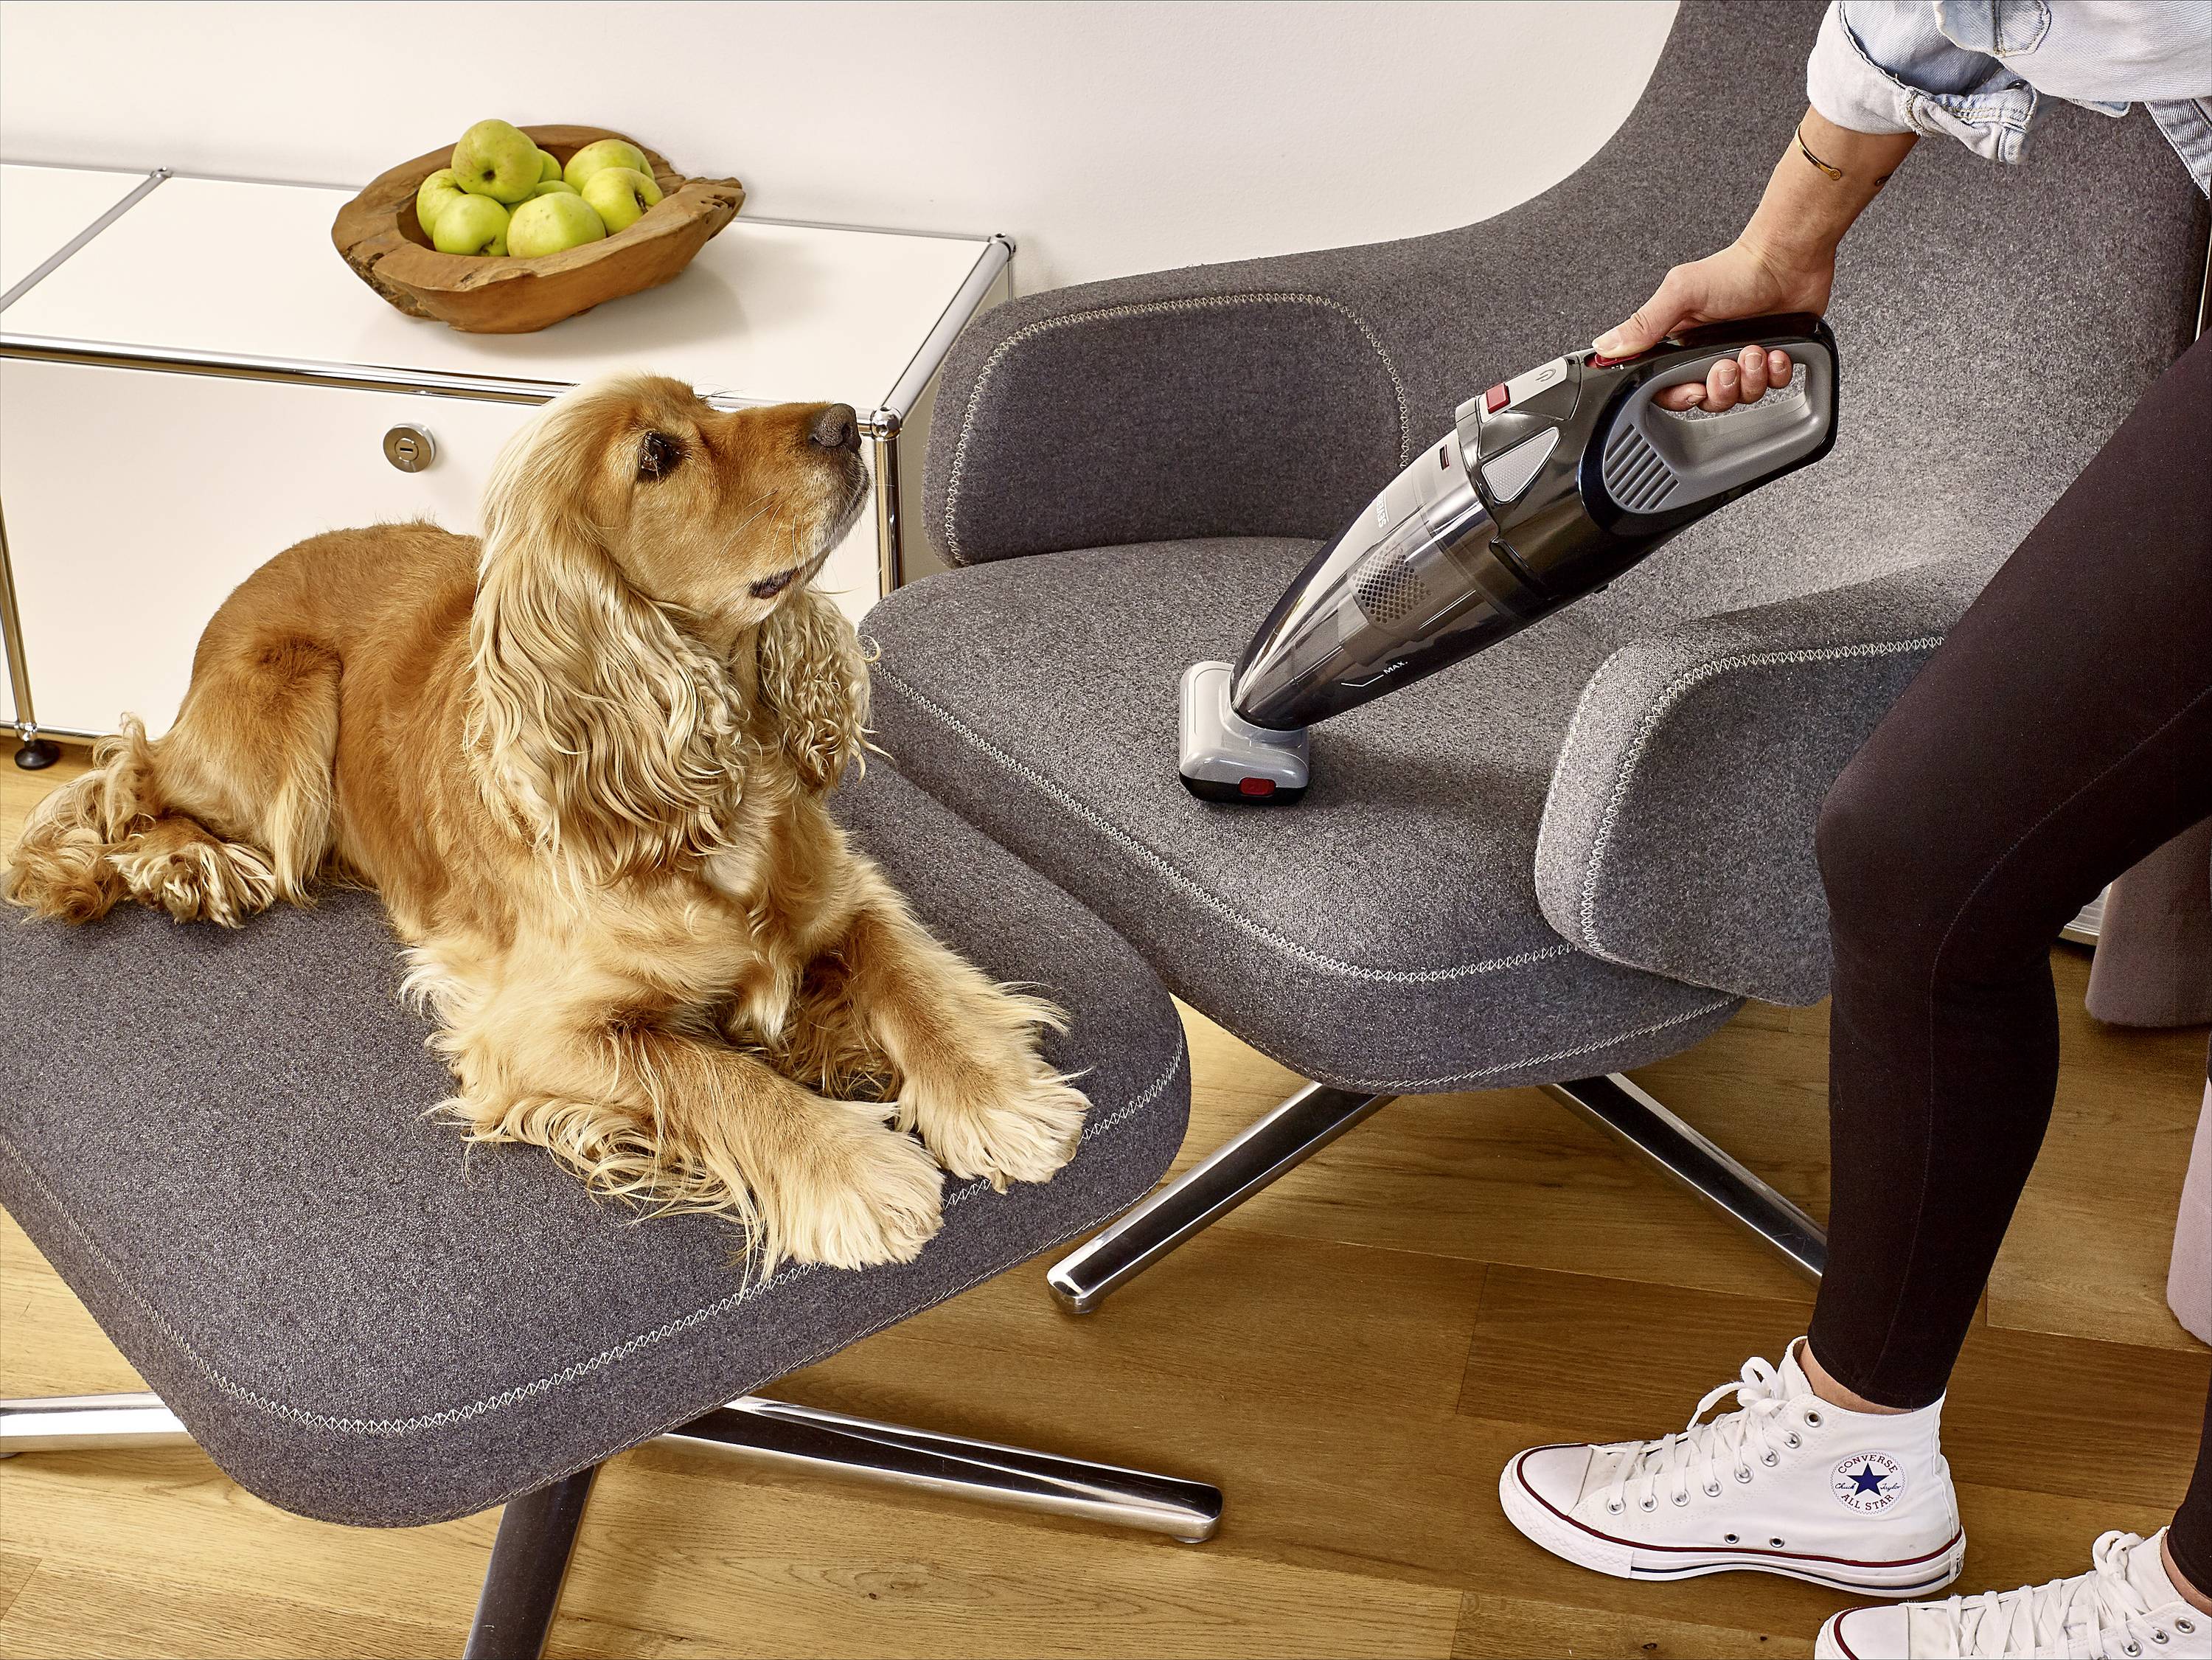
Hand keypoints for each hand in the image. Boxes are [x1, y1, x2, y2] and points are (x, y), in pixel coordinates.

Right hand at [1594, 238, 1834, 411]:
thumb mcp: (1681, 293)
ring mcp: (1739, 356)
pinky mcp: (1769, 358)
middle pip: (1706, 399)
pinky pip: (1773, 385)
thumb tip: (1606, 345)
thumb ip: (1644, 323)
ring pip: (1741, 396)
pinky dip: (1776, 372)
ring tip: (1755, 349)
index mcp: (1679, 342)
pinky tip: (1775, 351)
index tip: (1693, 389)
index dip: (1679, 397)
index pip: (1666, 387)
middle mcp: (1707, 352)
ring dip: (1751, 377)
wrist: (1789, 259)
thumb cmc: (1738, 269)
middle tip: (1728, 363)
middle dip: (1721, 387)